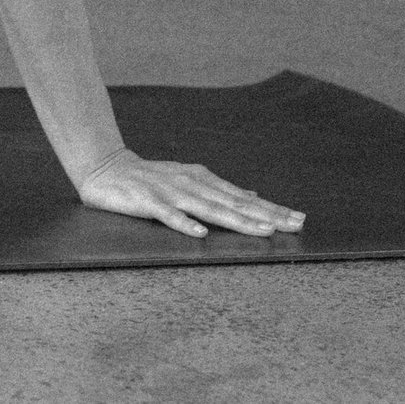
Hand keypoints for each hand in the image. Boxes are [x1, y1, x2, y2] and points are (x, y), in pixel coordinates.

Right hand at [77, 148, 304, 238]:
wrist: (106, 168)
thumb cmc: (151, 178)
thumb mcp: (189, 180)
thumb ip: (219, 190)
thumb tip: (252, 195)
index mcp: (202, 179)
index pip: (242, 197)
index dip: (270, 208)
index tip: (298, 218)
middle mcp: (191, 183)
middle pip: (233, 202)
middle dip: (266, 215)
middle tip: (295, 224)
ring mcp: (170, 192)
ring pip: (208, 208)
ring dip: (236, 219)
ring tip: (262, 230)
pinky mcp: (148, 202)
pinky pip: (168, 215)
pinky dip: (184, 223)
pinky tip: (200, 234)